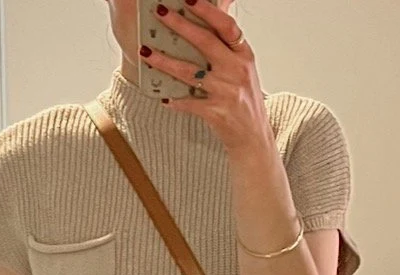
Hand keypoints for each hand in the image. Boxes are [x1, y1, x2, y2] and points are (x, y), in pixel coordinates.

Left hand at [141, 0, 271, 153]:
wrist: (253, 137)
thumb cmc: (244, 99)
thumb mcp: (243, 67)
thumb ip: (227, 45)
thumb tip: (212, 15)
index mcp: (244, 54)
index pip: (226, 26)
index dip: (208, 10)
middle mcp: (236, 70)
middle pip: (205, 42)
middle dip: (180, 25)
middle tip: (160, 13)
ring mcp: (226, 92)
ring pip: (190, 72)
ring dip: (165, 62)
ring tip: (146, 52)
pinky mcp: (216, 113)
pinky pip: (189, 103)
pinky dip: (175, 100)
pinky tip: (163, 97)